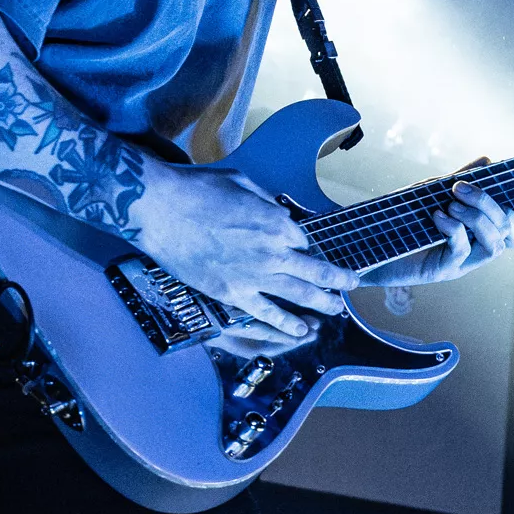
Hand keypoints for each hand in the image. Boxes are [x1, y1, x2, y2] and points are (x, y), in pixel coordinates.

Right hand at [133, 162, 358, 346]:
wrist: (161, 210)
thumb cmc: (197, 190)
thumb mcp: (241, 182)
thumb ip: (265, 201)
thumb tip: (276, 211)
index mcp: (276, 221)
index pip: (304, 239)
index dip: (310, 245)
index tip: (314, 250)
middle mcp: (273, 251)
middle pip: (316, 270)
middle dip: (338, 279)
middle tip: (352, 284)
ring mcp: (254, 275)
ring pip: (300, 294)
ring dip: (324, 303)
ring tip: (338, 309)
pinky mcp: (233, 293)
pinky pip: (266, 314)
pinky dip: (286, 324)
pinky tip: (302, 331)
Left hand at [362, 180, 513, 288]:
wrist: (364, 247)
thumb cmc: (399, 222)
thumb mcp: (430, 195)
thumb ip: (459, 181)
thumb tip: (486, 161)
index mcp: (474, 236)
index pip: (511, 231)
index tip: (500, 190)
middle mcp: (471, 252)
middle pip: (504, 231)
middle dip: (488, 203)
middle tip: (458, 187)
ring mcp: (458, 265)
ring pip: (492, 246)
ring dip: (477, 218)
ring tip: (451, 202)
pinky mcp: (439, 272)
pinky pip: (461, 252)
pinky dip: (453, 228)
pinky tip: (436, 215)